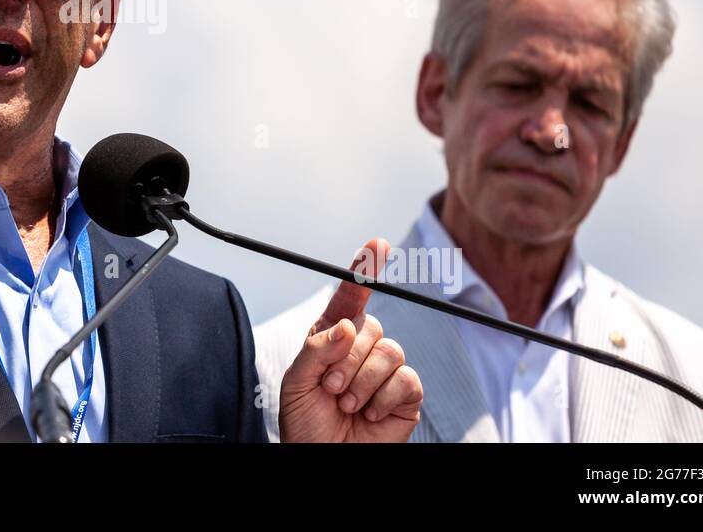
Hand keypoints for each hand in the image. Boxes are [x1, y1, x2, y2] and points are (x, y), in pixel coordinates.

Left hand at [278, 237, 423, 442]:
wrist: (321, 459)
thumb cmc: (305, 422)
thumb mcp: (296, 382)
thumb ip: (317, 348)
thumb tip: (346, 325)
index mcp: (331, 336)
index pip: (350, 297)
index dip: (365, 269)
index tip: (377, 244)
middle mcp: (360, 347)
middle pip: (370, 327)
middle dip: (347, 359)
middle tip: (330, 387)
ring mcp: (384, 370)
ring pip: (390, 351)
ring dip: (363, 381)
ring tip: (346, 403)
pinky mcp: (405, 395)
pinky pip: (406, 379)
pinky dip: (383, 398)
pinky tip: (369, 414)